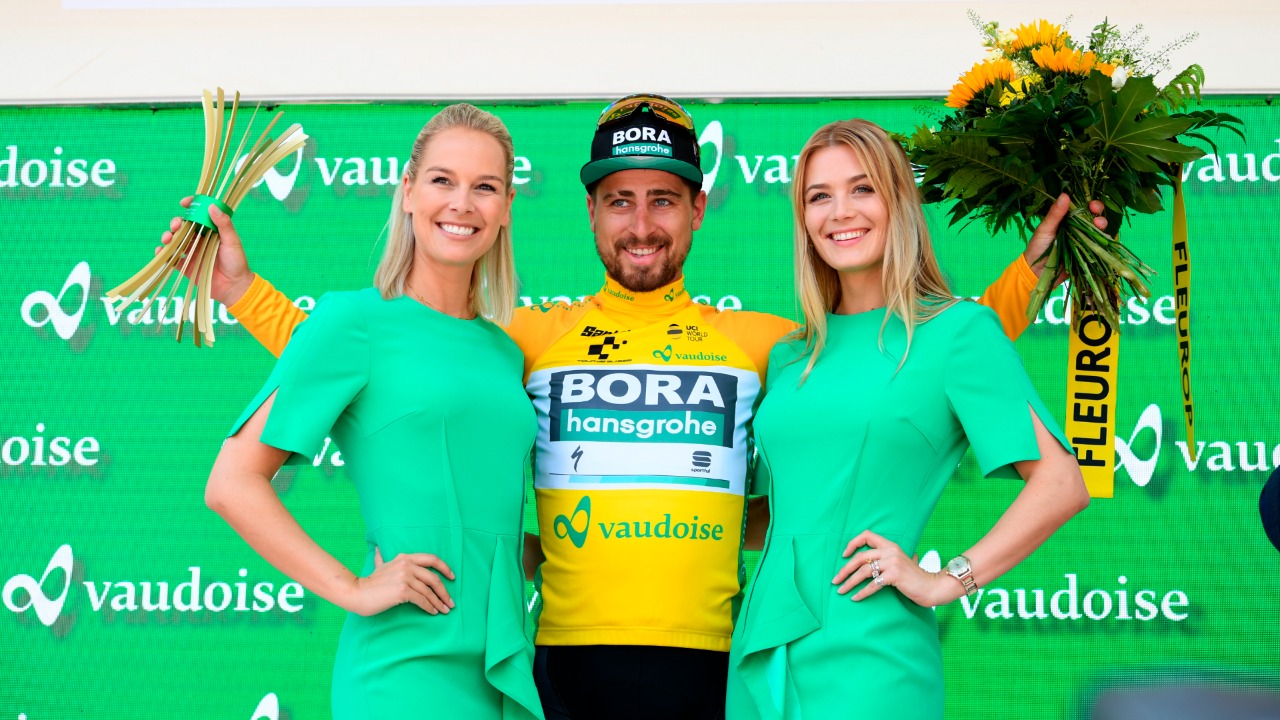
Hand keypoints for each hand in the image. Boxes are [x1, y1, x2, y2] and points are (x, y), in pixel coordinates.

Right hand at [158, 196, 254, 305]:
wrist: (234, 287)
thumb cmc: (237, 262)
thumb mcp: (232, 241)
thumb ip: (224, 224)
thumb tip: (212, 206)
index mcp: (210, 231)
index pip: (198, 215)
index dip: (190, 206)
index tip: (184, 202)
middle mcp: (199, 240)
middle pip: (183, 227)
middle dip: (176, 223)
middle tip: (176, 225)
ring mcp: (191, 252)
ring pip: (175, 240)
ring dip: (168, 237)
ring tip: (168, 238)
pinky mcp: (185, 266)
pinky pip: (171, 259)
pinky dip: (163, 254)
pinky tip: (161, 251)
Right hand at [346, 547, 455, 616]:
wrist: (357, 593)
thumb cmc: (369, 583)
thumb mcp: (379, 566)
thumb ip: (382, 559)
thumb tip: (379, 549)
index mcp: (404, 557)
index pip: (432, 559)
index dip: (445, 568)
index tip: (452, 577)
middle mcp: (407, 565)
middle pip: (434, 578)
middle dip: (445, 591)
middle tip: (451, 602)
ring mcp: (405, 577)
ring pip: (429, 591)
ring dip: (439, 602)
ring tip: (444, 610)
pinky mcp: (403, 591)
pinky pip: (422, 600)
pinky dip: (430, 607)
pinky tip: (433, 612)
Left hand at [832, 530, 958, 607]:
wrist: (933, 587)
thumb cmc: (915, 577)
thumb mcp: (902, 562)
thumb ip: (889, 559)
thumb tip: (872, 564)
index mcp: (890, 545)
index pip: (867, 535)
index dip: (852, 543)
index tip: (843, 555)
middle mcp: (890, 551)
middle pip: (860, 557)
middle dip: (844, 570)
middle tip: (835, 580)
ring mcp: (893, 562)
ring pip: (863, 571)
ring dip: (849, 582)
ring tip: (841, 591)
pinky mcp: (895, 575)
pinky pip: (872, 584)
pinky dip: (862, 592)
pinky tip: (855, 598)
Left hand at [1023, 194, 1107, 281]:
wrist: (1036, 271)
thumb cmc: (1037, 247)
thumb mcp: (1045, 228)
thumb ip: (1055, 214)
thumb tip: (1065, 195)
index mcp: (1067, 219)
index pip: (1083, 208)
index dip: (1090, 204)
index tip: (1091, 204)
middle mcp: (1078, 228)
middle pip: (1094, 217)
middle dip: (1099, 213)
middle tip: (1096, 211)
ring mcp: (1083, 240)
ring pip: (1098, 230)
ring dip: (1102, 225)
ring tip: (1098, 224)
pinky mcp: (1086, 253)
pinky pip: (1099, 246)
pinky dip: (1104, 242)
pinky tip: (1104, 238)